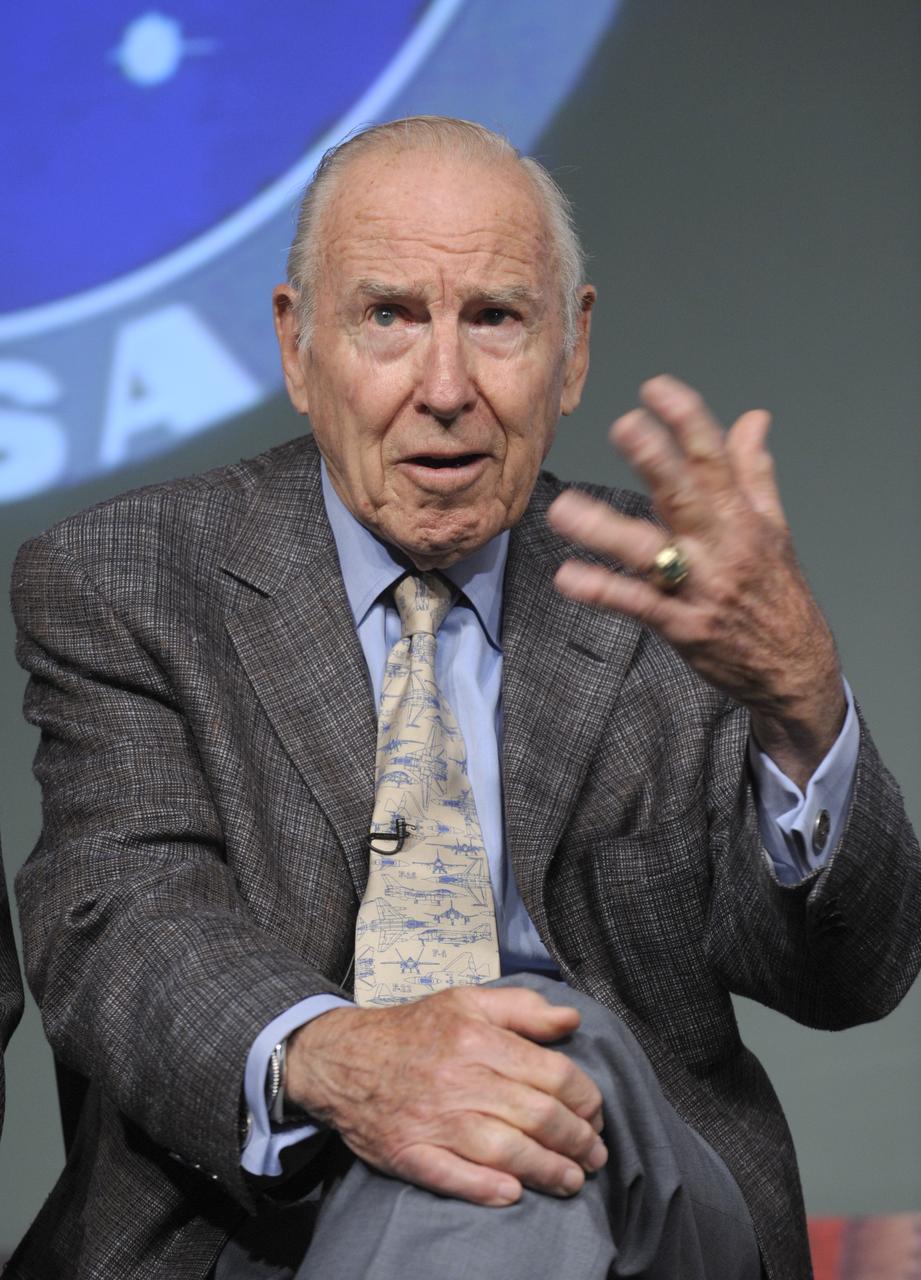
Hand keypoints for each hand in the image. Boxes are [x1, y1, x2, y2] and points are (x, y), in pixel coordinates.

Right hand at [285, 985, 606, 1205]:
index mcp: (477, 1038)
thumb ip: (522, 1008)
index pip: (552, 1073)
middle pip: (537, 1116)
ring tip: (572, 1180)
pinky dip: (486, 1188)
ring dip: (548, 1171)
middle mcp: (459, 1079)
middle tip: (595, 1154)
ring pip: (505, 1151)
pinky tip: (513, 1194)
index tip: (596, 1113)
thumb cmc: (413, 1030)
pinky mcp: (409, 1153)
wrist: (342, 1057)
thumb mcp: (467, 1000)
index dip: (586, 1098)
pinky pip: (453, 1177)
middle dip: (577, 1140)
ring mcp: (433, 1120)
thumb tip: (571, 1019)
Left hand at [547, 375, 844, 787]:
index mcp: (742, 518)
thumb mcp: (775, 529)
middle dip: (655, 460)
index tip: (656, 389)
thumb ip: (754, 471)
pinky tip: (568, 577)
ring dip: (605, 529)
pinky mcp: (683, 626)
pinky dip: (602, 590)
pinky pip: (636, 605)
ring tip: (563, 508)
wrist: (796, 669)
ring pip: (650, 552)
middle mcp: (723, 547)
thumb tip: (753, 418)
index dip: (687, 421)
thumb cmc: (779, 594)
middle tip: (623, 427)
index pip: (715, 459)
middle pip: (685, 496)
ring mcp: (701, 588)